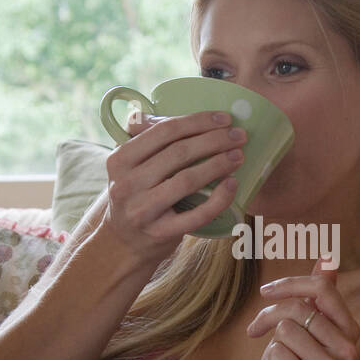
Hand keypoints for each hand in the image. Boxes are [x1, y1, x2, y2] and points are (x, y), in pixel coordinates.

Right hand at [99, 108, 244, 265]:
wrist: (122, 243)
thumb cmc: (135, 195)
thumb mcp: (129, 167)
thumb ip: (148, 141)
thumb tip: (186, 116)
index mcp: (120, 159)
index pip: (164, 132)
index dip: (198, 122)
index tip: (224, 118)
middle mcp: (127, 184)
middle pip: (178, 153)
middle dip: (214, 140)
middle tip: (239, 135)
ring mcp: (143, 210)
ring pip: (187, 180)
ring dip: (218, 164)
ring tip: (239, 155)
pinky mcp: (160, 233)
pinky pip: (197, 214)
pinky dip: (219, 198)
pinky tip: (232, 184)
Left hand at [246, 255, 359, 359]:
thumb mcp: (302, 326)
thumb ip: (319, 295)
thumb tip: (328, 259)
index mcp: (351, 332)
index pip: (322, 289)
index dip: (290, 284)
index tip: (265, 292)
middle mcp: (350, 352)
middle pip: (299, 309)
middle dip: (270, 317)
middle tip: (258, 331)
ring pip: (286, 330)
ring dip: (273, 346)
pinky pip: (278, 353)